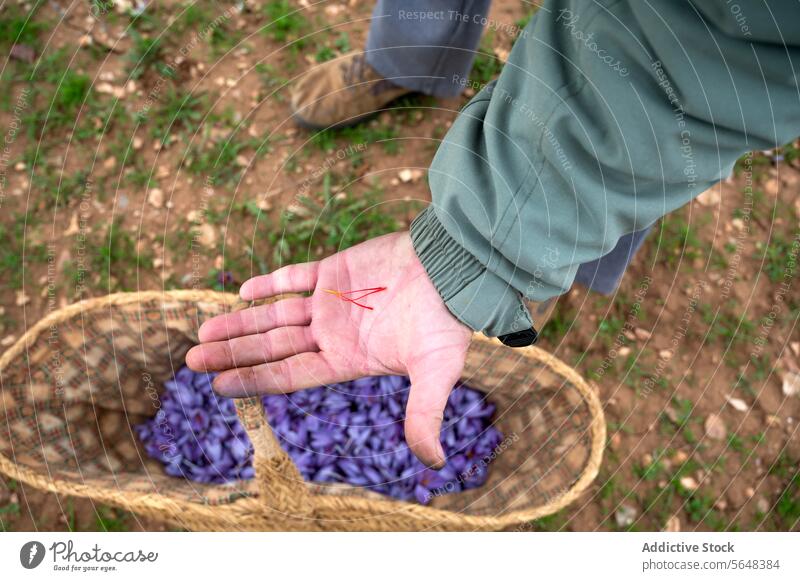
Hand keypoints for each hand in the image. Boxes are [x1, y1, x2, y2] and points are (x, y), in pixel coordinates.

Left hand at [186, 232, 471, 467]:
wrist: (454, 269)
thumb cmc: (446, 321)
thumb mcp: (436, 372)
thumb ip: (424, 413)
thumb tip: (433, 462)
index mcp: (347, 360)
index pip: (289, 375)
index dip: (252, 380)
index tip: (216, 386)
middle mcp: (333, 334)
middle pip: (273, 347)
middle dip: (234, 353)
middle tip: (192, 359)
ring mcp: (332, 302)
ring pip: (275, 314)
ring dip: (241, 322)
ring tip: (203, 330)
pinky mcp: (336, 270)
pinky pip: (295, 276)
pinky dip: (269, 283)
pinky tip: (242, 292)